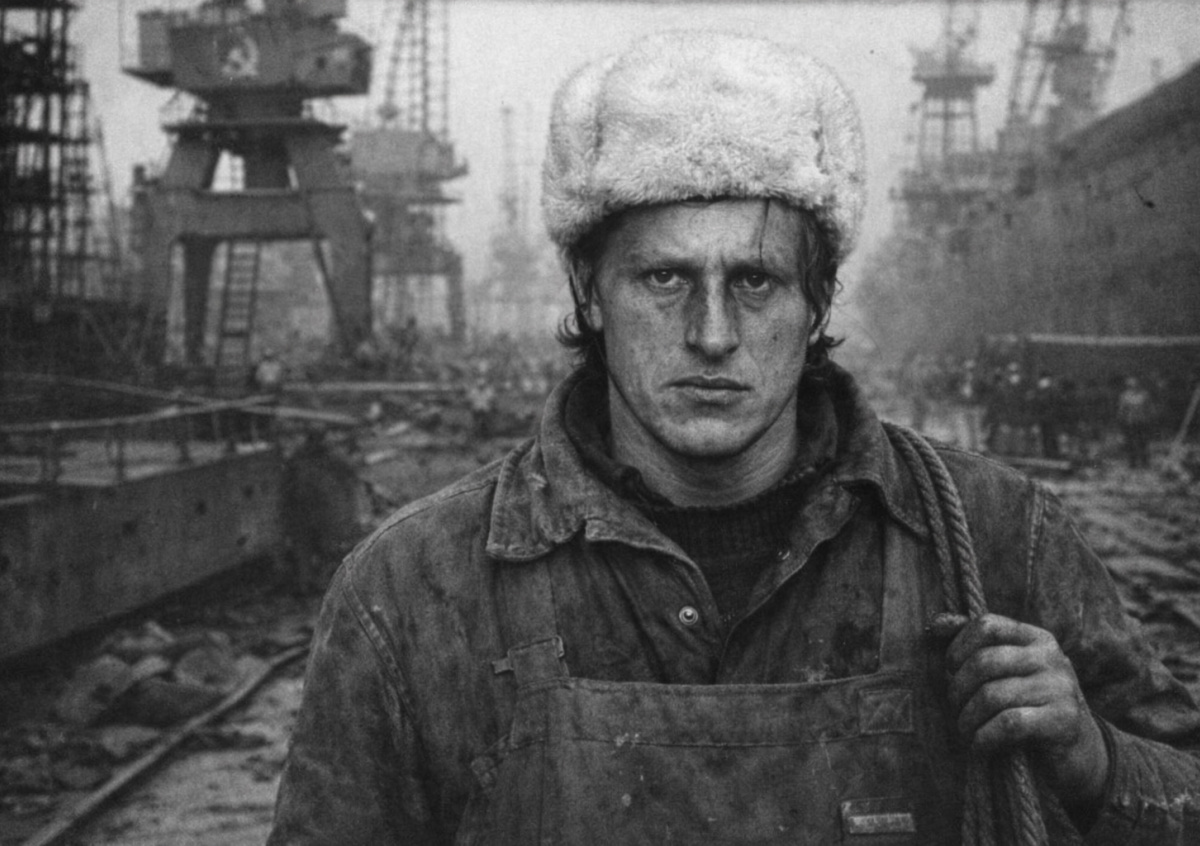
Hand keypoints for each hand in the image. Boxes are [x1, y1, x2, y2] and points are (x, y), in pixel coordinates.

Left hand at [945, 614, 1109, 809]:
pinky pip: (1009, 724)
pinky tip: (979, 746)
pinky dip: (985, 737)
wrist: (1081, 752)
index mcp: (1036, 638)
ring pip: (992, 695)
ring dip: (968, 718)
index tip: (950, 669)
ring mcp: (1060, 688)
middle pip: (984, 661)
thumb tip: (935, 624)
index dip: (958, 647)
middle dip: (958, 688)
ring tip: (965, 730)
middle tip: (956, 708)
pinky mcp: (1063, 721)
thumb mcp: (1010, 671)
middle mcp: (1051, 657)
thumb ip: (976, 644)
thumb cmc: (1032, 706)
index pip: (987, 625)